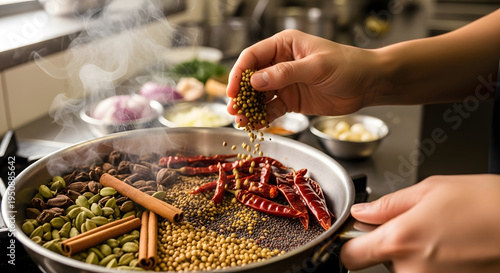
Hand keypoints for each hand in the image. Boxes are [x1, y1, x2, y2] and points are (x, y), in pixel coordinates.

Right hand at [226, 29, 381, 125]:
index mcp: (284, 45)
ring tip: (240, 121)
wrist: (368, 84)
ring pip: (259, 96)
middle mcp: (280, 63)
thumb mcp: (316, 67)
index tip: (232, 90)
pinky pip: (272, 109)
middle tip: (233, 109)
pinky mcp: (291, 101)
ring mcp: (285, 83)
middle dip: (241, 94)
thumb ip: (285, 73)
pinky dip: (263, 118)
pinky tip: (255, 126)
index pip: (253, 57)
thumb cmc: (347, 66)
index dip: (239, 73)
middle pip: (252, 78)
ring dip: (249, 108)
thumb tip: (256, 80)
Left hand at [340, 174, 499, 272]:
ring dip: (413, 254)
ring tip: (440, 234)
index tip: (357, 236)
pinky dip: (433, 264)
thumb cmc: (486, 203)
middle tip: (415, 225)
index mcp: (400, 240)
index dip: (350, 245)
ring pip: (404, 269)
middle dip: (390, 244)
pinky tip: (451, 247)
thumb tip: (362, 212)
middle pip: (380, 261)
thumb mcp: (430, 190)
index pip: (350, 256)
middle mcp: (411, 270)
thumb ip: (388, 205)